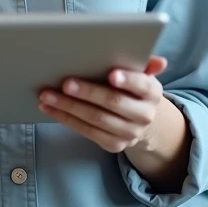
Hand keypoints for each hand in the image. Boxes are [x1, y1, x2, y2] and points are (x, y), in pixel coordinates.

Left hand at [39, 56, 168, 152]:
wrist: (141, 122)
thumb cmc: (133, 90)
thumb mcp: (141, 75)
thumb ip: (145, 64)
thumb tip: (159, 61)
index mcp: (152, 93)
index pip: (142, 85)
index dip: (128, 80)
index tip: (111, 74)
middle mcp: (144, 115)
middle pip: (114, 103)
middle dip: (88, 92)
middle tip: (65, 83)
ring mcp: (130, 133)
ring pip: (96, 119)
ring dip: (69, 107)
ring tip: (48, 95)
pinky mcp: (114, 145)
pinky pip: (87, 132)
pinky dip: (66, 119)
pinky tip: (51, 109)